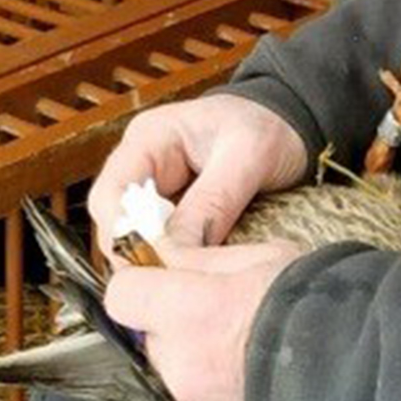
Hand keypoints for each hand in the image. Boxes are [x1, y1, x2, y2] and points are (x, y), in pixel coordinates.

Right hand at [88, 93, 309, 257]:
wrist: (289, 122)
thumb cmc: (269, 124)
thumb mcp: (249, 155)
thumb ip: (213, 201)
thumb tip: (178, 251)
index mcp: (150, 138)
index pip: (110, 194)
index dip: (124, 233)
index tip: (153, 262)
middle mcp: (144, 165)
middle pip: (116, 222)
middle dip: (141, 253)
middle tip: (175, 278)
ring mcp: (158, 190)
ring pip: (136, 239)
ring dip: (158, 260)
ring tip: (191, 277)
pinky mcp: (176, 212)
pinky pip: (163, 244)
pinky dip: (176, 259)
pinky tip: (198, 271)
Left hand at [104, 238, 303, 400]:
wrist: (366, 378)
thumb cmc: (320, 307)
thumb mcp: (265, 258)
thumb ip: (205, 262)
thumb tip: (167, 257)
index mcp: (190, 312)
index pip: (124, 296)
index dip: (142, 287)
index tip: (161, 284)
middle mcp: (184, 367)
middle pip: (157, 343)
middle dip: (180, 331)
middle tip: (230, 323)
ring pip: (183, 382)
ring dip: (205, 371)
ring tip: (258, 363)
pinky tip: (267, 394)